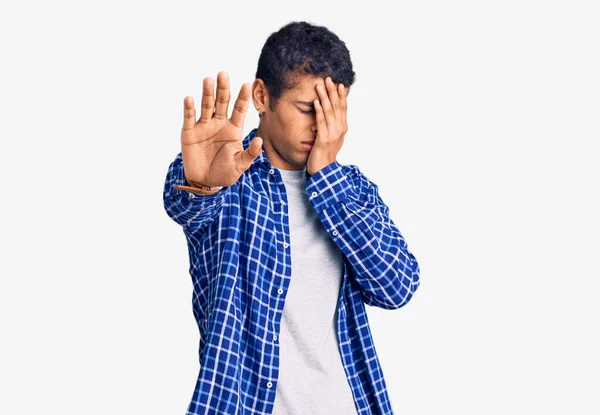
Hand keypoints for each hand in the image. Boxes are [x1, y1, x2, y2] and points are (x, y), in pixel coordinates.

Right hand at [180, 71, 262, 186]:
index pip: (239, 110)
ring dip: (207, 93)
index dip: (242, 98)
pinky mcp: (190, 132)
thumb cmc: (225, 173)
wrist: (205, 182)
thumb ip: (250, 153)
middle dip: (223, 89)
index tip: (247, 84)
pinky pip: (190, 118)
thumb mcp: (240, 165)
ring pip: (206, 106)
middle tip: (224, 74)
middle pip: (222, 102)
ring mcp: (204, 126)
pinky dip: (189, 108)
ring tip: (208, 80)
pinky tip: (190, 98)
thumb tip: (260, 141)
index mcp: (233, 129)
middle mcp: (219, 124)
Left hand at [306, 76, 347, 175]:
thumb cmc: (324, 154)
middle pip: (337, 107)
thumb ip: (331, 126)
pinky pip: (321, 122)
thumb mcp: (330, 138)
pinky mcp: (323, 140)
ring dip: (325, 97)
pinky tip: (315, 101)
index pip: (342, 108)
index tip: (339, 83)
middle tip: (329, 78)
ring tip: (320, 85)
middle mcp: (339, 130)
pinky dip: (318, 111)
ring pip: (329, 112)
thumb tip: (329, 115)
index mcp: (342, 128)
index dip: (340, 95)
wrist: (324, 172)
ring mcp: (332, 135)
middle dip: (333, 92)